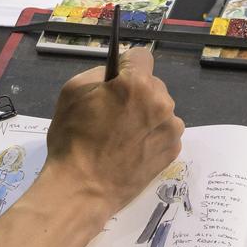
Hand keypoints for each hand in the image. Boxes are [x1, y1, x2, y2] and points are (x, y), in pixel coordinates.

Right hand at [42, 48, 182, 225]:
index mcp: (138, 84)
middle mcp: (162, 102)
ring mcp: (171, 128)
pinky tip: (132, 149)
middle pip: (152, 84)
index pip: (141, 56)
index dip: (125, 66)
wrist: (82, 189)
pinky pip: (164, 130)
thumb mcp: (73, 91)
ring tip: (122, 136)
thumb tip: (118, 73)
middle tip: (113, 114)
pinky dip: (152, 135)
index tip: (115, 81)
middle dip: (135, 92)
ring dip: (146, 114)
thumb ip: (100, 73)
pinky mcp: (174, 150)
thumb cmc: (73, 139)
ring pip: (159, 108)